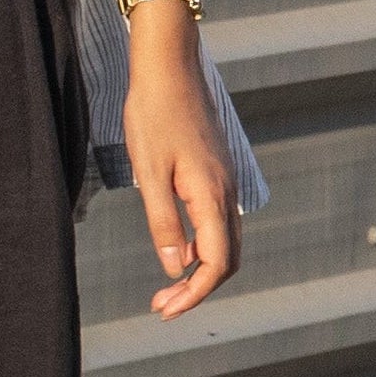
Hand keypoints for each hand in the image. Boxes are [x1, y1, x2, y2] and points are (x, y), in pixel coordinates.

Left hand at [120, 8, 239, 319]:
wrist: (169, 66)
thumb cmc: (153, 114)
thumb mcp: (148, 173)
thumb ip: (162, 222)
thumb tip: (175, 268)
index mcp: (211, 195)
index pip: (216, 263)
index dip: (194, 294)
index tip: (166, 310)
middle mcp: (227, 192)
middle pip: (226, 259)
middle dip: (196, 289)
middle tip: (161, 305)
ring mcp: (225, 181)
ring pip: (224, 241)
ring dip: (199, 270)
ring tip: (166, 287)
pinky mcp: (217, 173)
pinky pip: (218, 222)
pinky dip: (202, 245)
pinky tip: (175, 248)